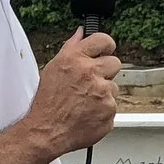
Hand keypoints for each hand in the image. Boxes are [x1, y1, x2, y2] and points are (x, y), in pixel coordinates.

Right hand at [27, 29, 119, 155]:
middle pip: (115, 62)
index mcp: (76, 58)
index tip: (104, 52)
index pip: (104, 40)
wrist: (47, 131)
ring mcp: (103, 93)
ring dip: (104, 93)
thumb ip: (72, 47)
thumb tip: (82, 32)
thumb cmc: (48, 102)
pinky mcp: (110, 110)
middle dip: (106, 71)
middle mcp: (91, 73)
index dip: (105, 46)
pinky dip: (103, 110)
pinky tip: (88, 112)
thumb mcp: (53, 68)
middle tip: (91, 82)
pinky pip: (113, 106)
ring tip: (85, 101)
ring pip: (114, 87)